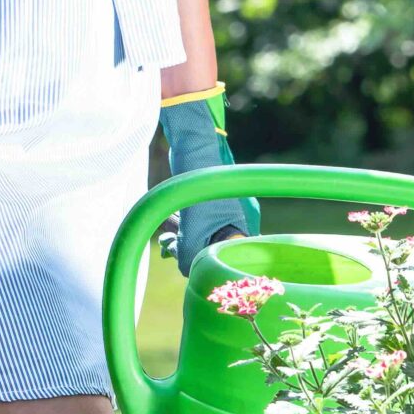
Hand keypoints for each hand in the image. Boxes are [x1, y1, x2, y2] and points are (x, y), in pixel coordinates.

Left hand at [159, 85, 258, 272]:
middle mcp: (241, 217)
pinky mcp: (211, 198)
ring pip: (206, 233)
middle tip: (172, 248)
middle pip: (218, 246)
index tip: (194, 266)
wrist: (194, 143)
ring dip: (184, 238)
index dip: (213, 263)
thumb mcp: (192, 227)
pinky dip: (185, 225)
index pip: (232, 256)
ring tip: (167, 237)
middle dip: (192, 250)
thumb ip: (188, 254)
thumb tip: (183, 270)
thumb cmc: (200, 183)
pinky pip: (199, 221)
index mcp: (245, 224)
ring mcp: (227, 207)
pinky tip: (170, 224)